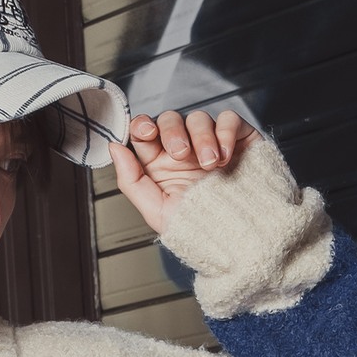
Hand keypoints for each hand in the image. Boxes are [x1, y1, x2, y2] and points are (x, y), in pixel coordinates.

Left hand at [108, 109, 261, 234]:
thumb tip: (114, 148)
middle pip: (169, 120)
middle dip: (172, 132)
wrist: (241, 238)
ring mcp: (210, 143)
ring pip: (198, 118)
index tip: (147, 133)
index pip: (144, 132)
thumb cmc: (200, 231)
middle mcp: (184, 151)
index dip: (142, 125)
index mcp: (160, 166)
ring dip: (201, 138)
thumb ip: (131, 180)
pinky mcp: (237, 139)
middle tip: (181, 155)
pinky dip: (225, 132)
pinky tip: (225, 156)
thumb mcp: (158, 212)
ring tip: (209, 165)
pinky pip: (228, 119)